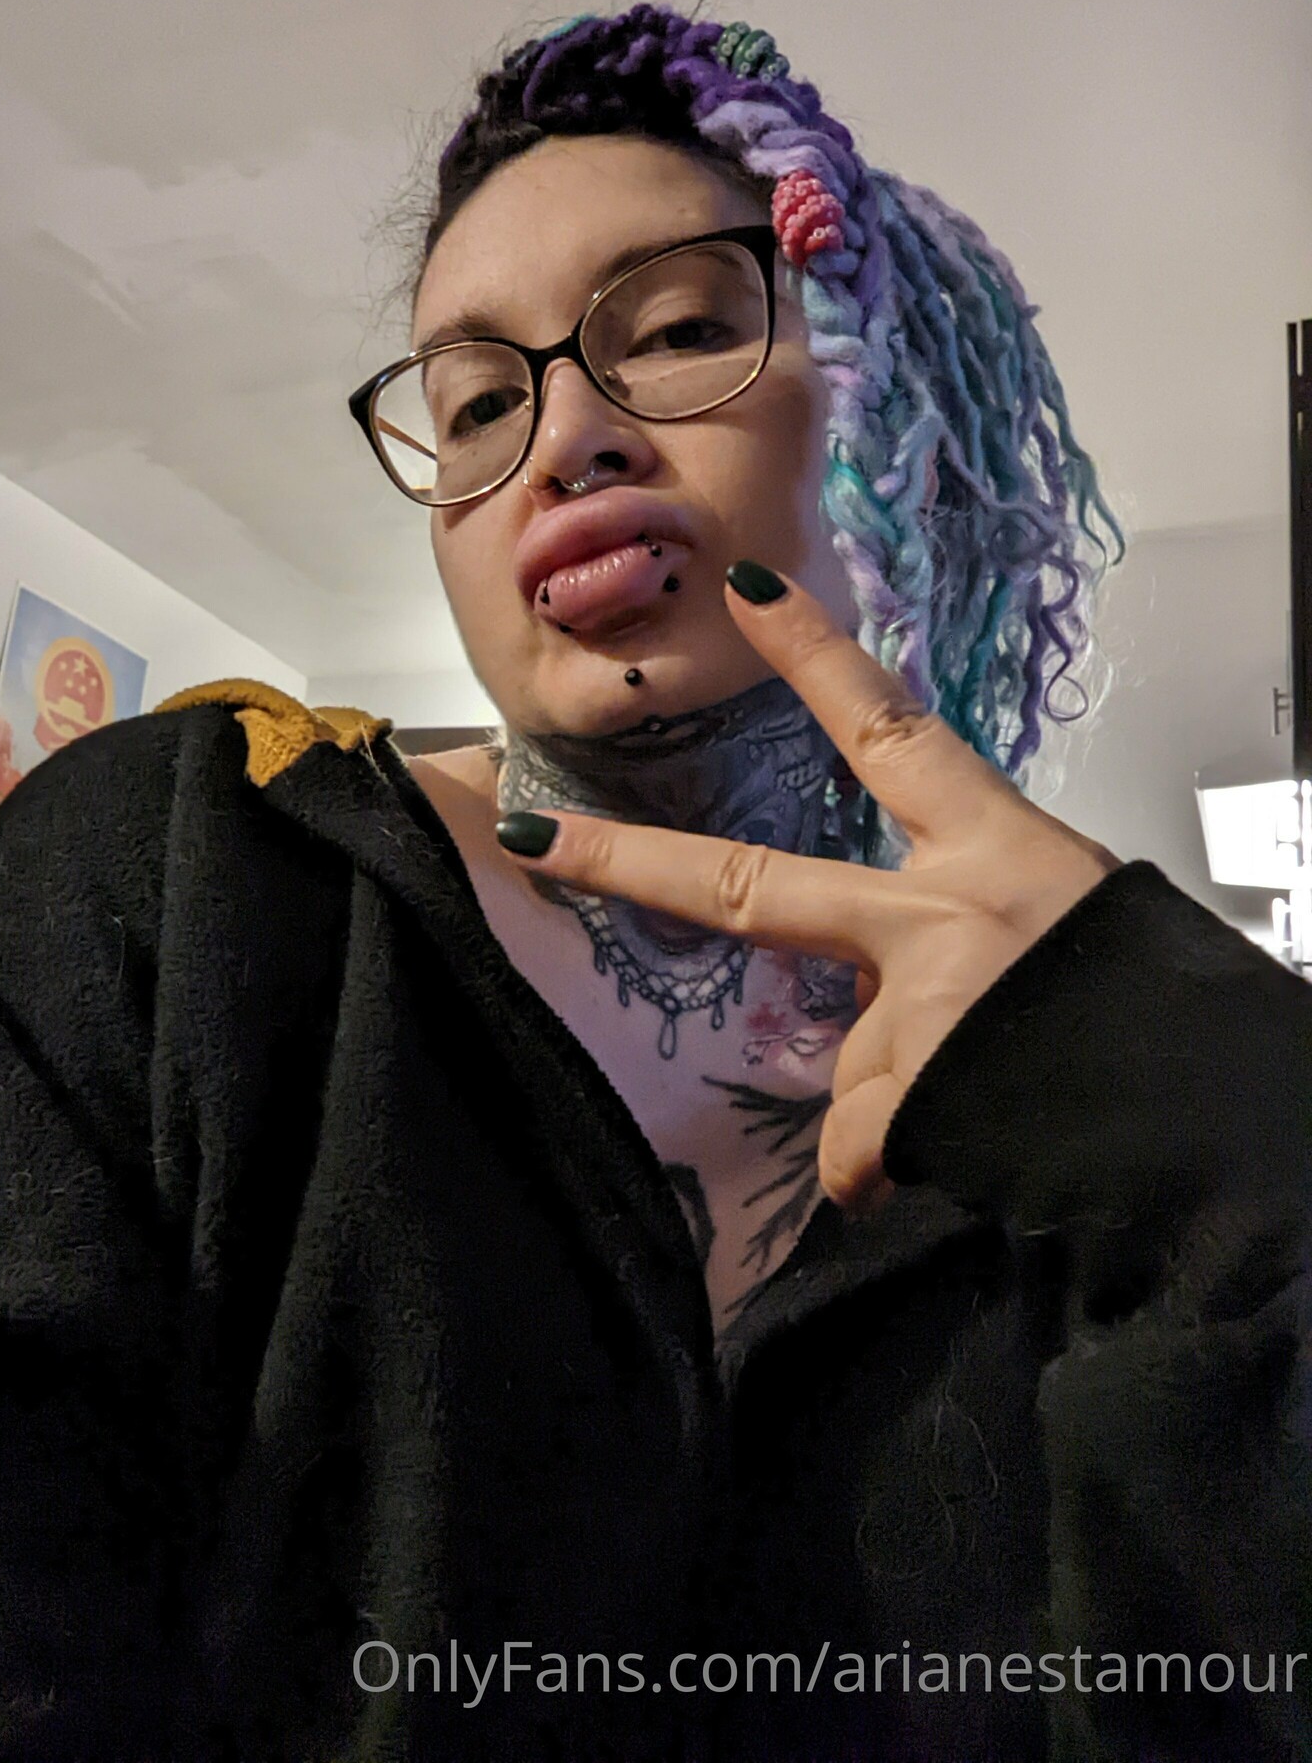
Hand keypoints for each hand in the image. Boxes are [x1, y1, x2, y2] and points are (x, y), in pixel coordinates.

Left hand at [495, 563, 1121, 1214]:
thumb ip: (966, 949)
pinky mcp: (912, 1101)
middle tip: (537, 837)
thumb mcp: (1073, 938)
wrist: (1227, 1122)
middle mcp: (940, 914)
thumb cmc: (1161, 1015)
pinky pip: (863, 1157)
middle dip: (629, 861)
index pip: (891, 728)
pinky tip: (975, 1172)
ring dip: (899, 1112)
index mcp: (995, 850)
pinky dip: (901, 1176)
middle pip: (746, 884)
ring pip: (846, 1073)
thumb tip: (897, 1019)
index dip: (815, 657)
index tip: (747, 588)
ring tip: (1000, 1128)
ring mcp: (916, 1008)